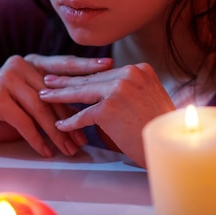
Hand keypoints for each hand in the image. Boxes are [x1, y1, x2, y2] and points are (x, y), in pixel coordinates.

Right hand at [0, 54, 112, 157]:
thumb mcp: (29, 100)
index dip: (86, 65)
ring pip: (41, 109)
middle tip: (87, 139)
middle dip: (72, 118)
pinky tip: (47, 151)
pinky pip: (24, 122)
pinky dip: (37, 140)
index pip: (64, 64)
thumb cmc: (2, 110)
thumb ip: (51, 97)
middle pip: (55, 94)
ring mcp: (6, 79)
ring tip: (69, 150)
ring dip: (57, 134)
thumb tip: (87, 108)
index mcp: (32, 62)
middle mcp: (20, 65)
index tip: (109, 64)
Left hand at [39, 63, 174, 166]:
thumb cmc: (159, 127)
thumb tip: (106, 93)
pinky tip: (59, 125)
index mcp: (139, 69)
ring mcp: (118, 90)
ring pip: (82, 92)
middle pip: (91, 79)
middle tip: (48, 81)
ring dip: (60, 95)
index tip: (69, 76)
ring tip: (44, 96)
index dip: (84, 76)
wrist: (171, 145)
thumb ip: (129, 90)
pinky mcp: (109, 108)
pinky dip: (70, 121)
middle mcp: (129, 74)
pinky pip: (83, 115)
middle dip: (67, 81)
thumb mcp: (149, 97)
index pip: (104, 73)